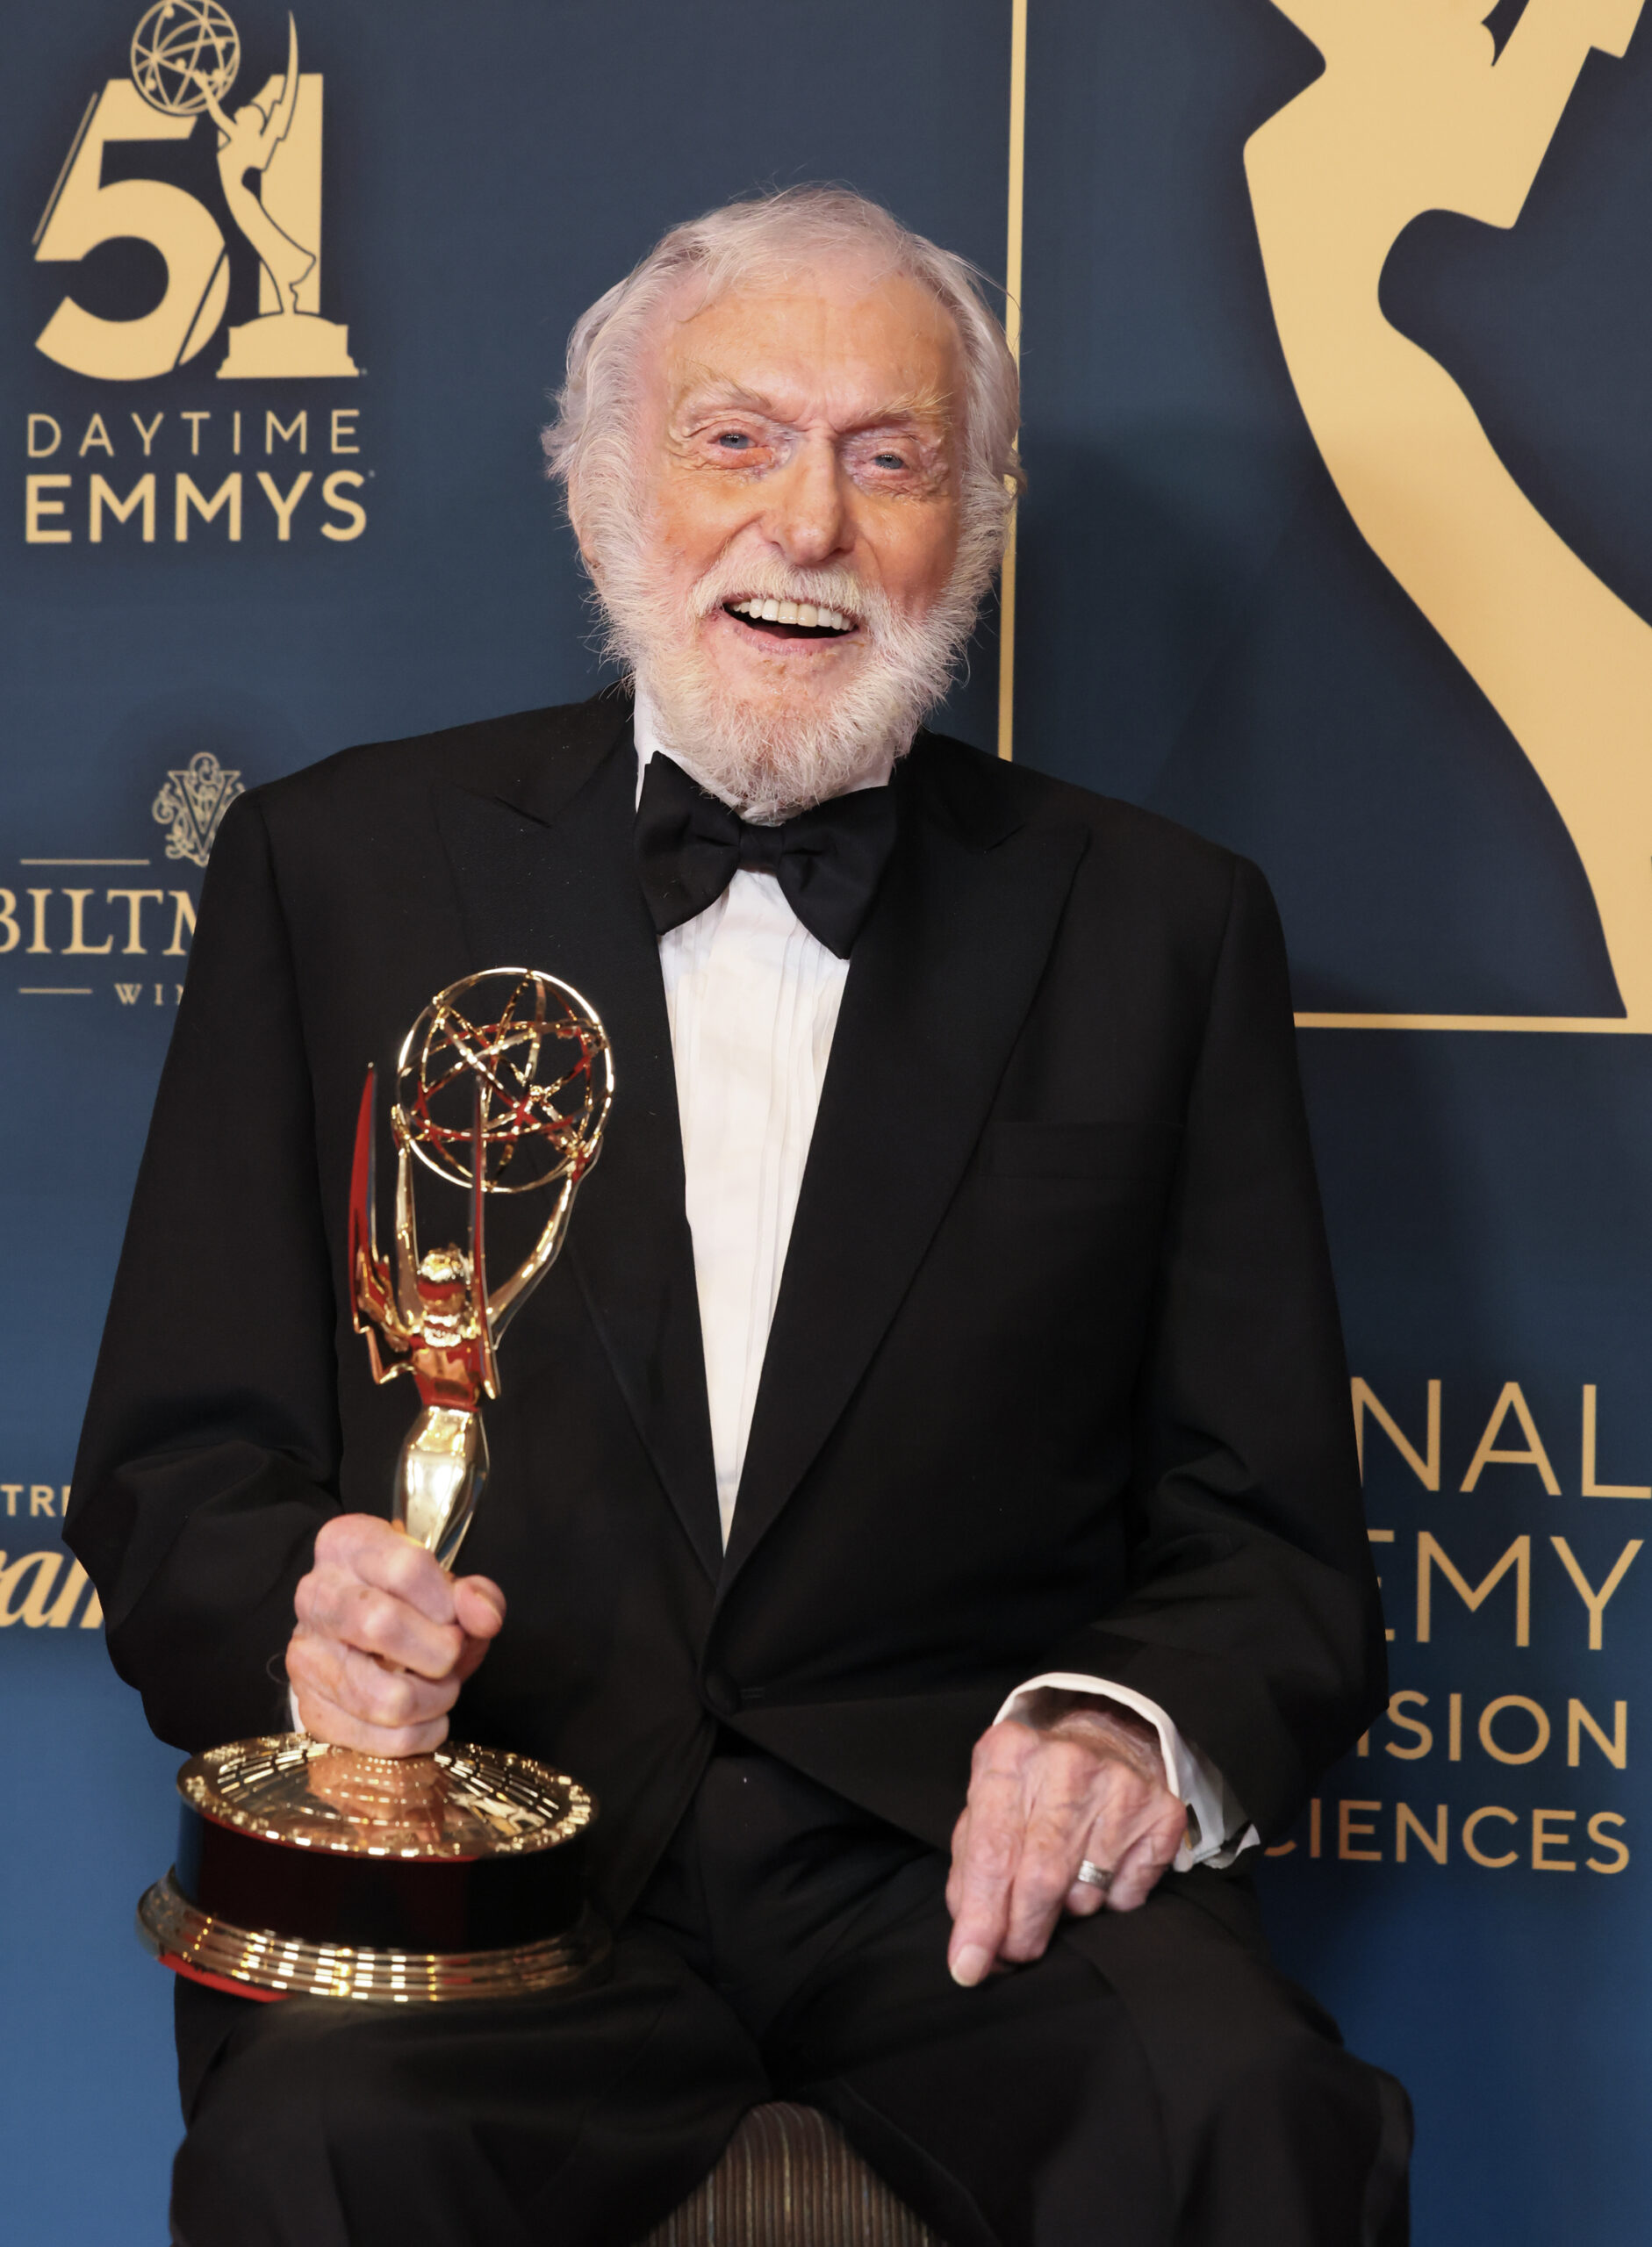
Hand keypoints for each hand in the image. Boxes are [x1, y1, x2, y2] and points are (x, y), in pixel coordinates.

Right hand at [287, 1513, 504, 1755]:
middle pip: (380, 1623)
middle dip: (438, 1652)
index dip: (446, 1603)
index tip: (456, 1620)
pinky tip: (421, 1718)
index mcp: (347, 1544)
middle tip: (452, 1658)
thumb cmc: (411, 1607)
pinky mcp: (307, 1704)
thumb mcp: (450, 1589)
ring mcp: (304, 1653)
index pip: (406, 1568)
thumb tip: (483, 1616)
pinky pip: (371, 1738)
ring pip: (380, 1695)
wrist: (362, 1642)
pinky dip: (413, 1736)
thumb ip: (476, 1597)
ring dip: (431, 1701)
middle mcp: (315, 1593)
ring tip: (441, 1689)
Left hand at [945, 1695, 1187, 1987]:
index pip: (992, 1853)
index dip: (981, 1918)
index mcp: (1009, 1752)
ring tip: (1063, 1879)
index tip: (968, 1965)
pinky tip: (1100, 1864)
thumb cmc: (1031, 1788)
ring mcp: (1120, 1785)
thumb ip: (971, 1874)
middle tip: (1015, 1951)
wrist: (1103, 1739)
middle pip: (1040, 1880)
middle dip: (1021, 1932)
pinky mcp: (1162, 1811)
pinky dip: (1109, 1900)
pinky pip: (1128, 1896)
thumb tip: (971, 1949)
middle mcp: (1066, 1763)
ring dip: (1066, 1911)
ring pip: (1085, 1894)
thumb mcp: (986, 1808)